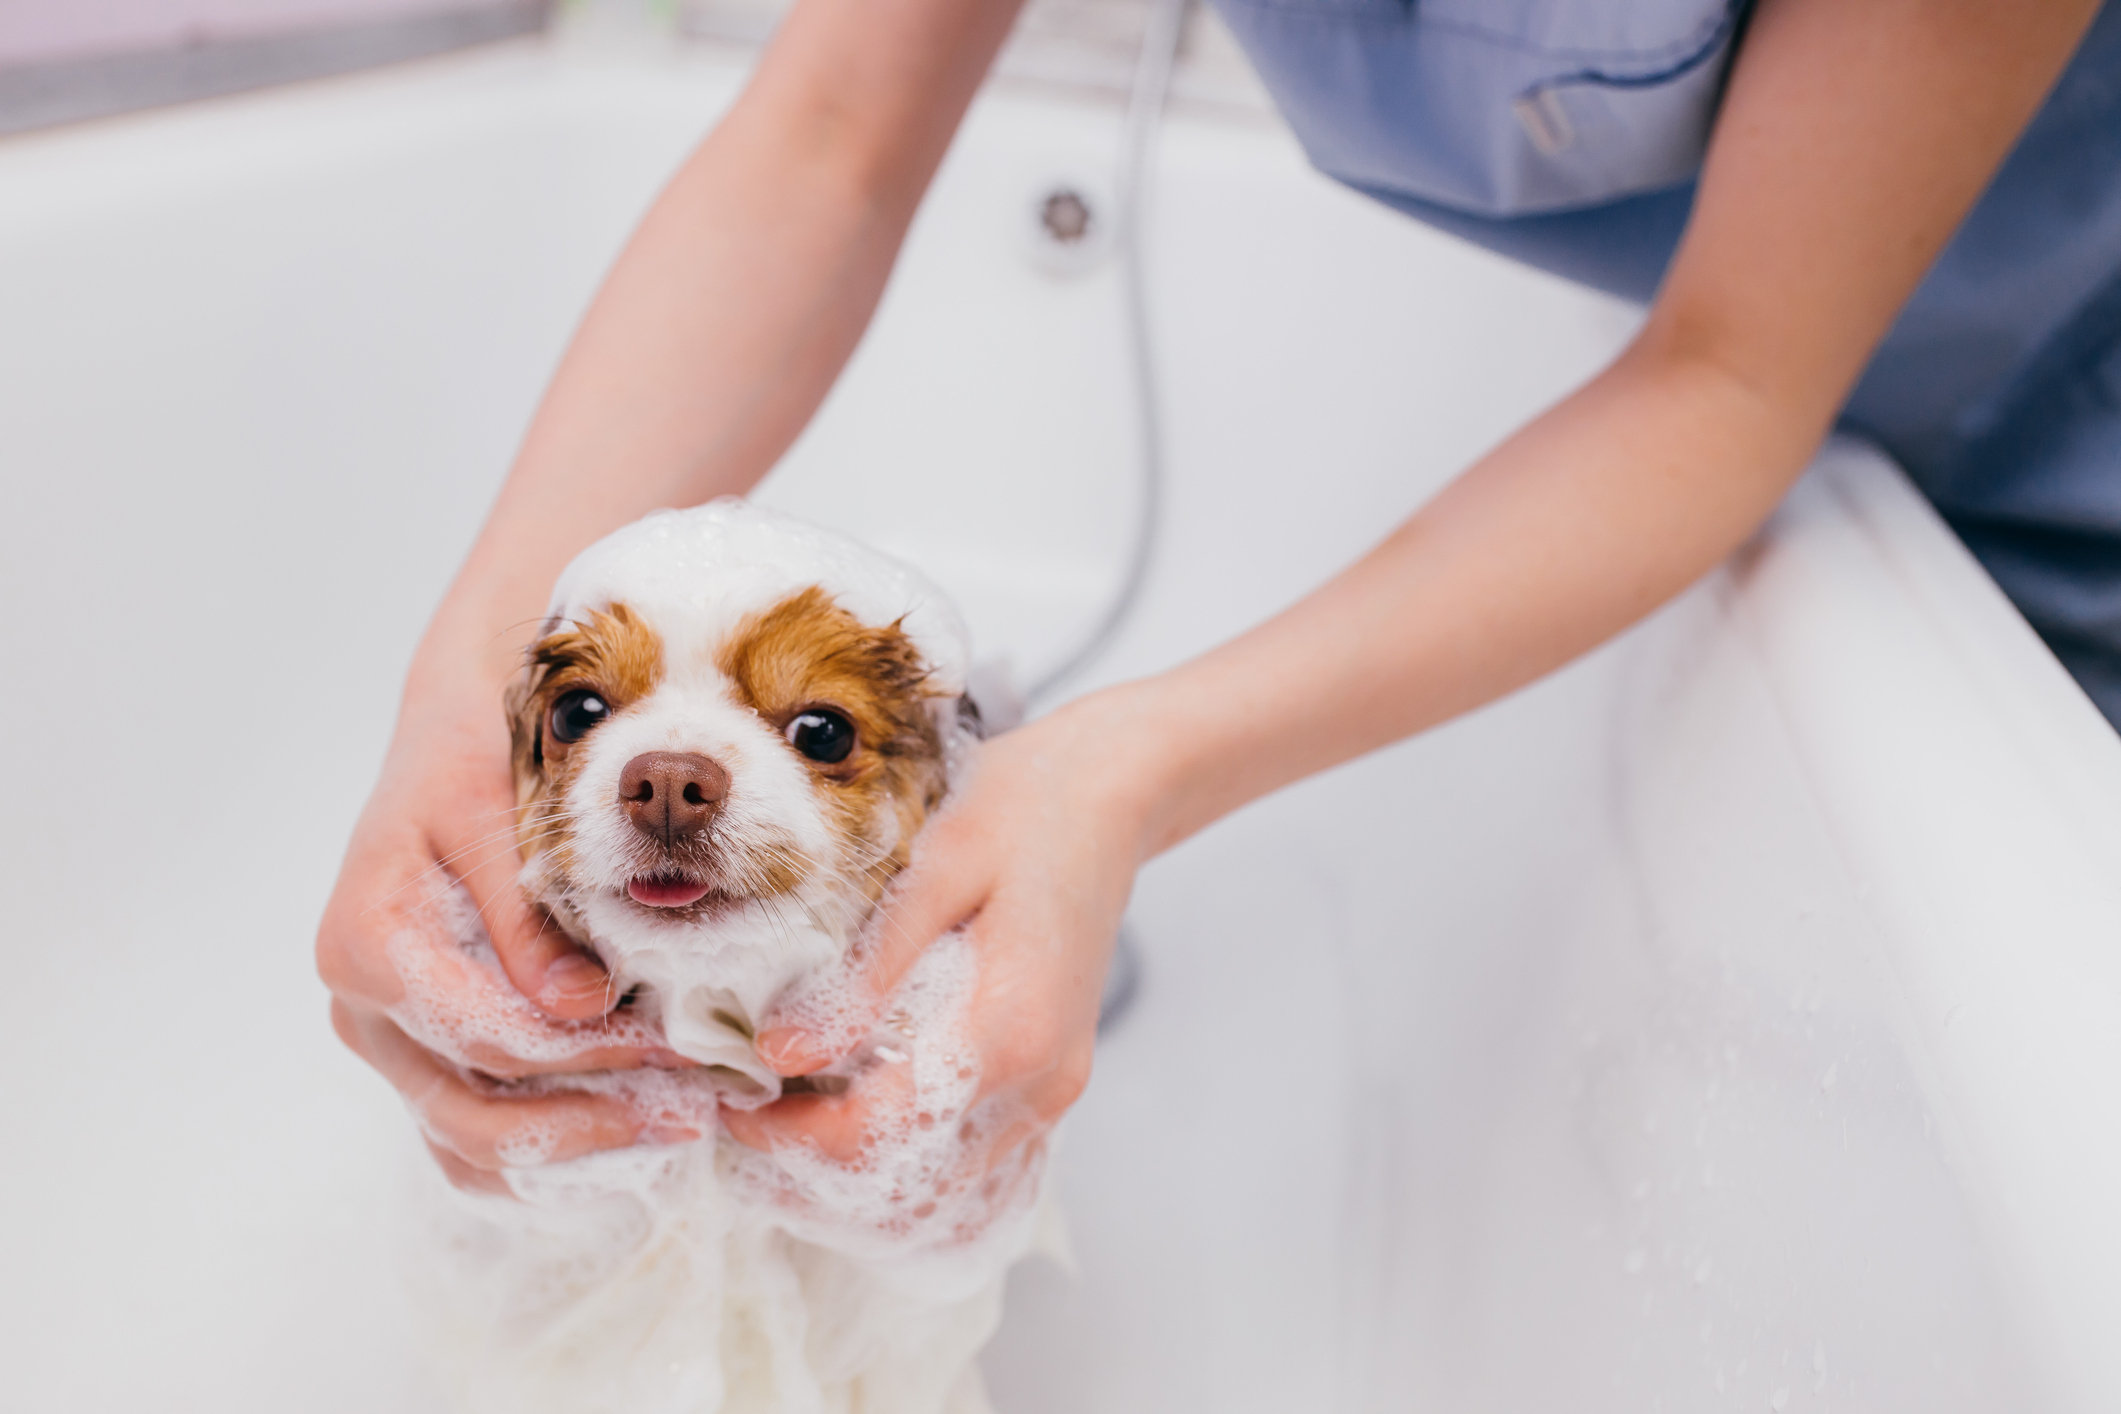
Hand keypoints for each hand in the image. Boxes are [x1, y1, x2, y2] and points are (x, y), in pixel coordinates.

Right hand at [317, 664, 694, 1195]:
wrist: (447, 742)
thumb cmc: (474, 761)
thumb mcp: (494, 812)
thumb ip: (526, 916)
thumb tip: (578, 1006)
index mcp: (368, 943)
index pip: (488, 1036)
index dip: (588, 1054)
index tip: (676, 1051)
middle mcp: (361, 1007)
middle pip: (473, 1111)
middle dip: (589, 1122)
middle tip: (690, 1116)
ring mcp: (385, 1039)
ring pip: (468, 1143)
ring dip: (573, 1153)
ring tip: (671, 1131)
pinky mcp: (415, 1052)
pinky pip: (466, 1138)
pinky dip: (539, 1159)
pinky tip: (622, 1145)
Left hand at [721, 685, 1175, 1210]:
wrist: (1114, 794)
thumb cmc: (1024, 811)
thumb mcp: (933, 871)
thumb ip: (866, 974)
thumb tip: (781, 1054)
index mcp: (1008, 1030)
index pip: (877, 1133)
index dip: (789, 1135)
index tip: (732, 1103)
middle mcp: (1039, 1084)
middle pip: (907, 1187)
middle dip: (812, 1175)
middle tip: (742, 1129)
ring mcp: (1053, 1094)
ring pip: (945, 1196)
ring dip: (859, 1188)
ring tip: (786, 1141)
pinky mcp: (1053, 1085)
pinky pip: (978, 1169)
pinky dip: (912, 1174)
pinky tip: (855, 1141)